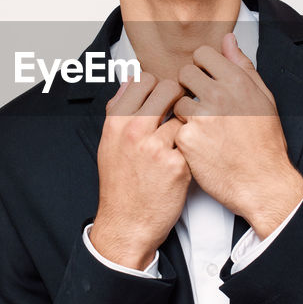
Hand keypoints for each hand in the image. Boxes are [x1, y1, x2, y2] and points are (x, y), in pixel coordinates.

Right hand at [92, 72, 190, 269]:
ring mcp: (156, 147)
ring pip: (185, 114)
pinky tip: (183, 158)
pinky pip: (193, 141)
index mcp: (116, 121)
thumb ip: (118, 109)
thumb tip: (130, 81)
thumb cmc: (120, 185)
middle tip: (179, 110)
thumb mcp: (109, 142)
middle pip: (169, 88)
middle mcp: (134, 130)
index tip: (162, 95)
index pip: (144, 80)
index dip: (158, 85)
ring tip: (179, 139)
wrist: (127, 224)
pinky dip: (192, 148)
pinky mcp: (177, 165)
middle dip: (178, 96)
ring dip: (187, 123)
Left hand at [173, 34, 302, 235]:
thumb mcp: (263, 98)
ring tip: (203, 128)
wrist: (262, 182)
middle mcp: (219, 96)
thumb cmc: (265, 145)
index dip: (201, 66)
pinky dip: (184, 137)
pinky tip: (200, 145)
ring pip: (177, 102)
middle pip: (184, 74)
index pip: (203, 54)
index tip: (203, 77)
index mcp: (237, 82)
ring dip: (185, 113)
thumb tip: (229, 41)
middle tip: (200, 103)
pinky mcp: (187, 139)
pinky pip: (175, 128)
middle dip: (189, 87)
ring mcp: (201, 118)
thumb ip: (243, 66)